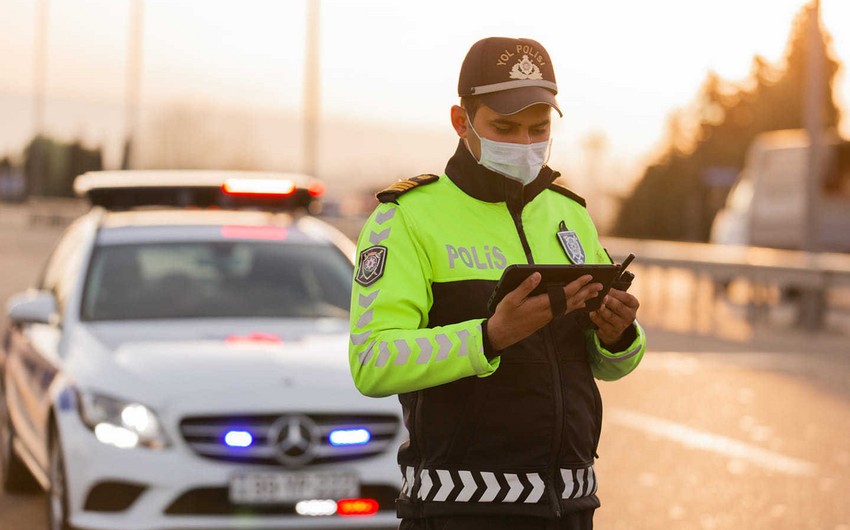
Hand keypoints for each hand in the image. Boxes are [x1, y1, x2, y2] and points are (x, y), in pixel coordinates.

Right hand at [487, 273, 602, 350]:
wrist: (502, 334)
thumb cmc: (506, 315)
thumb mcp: (511, 299)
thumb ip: (525, 287)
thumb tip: (537, 275)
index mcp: (541, 305)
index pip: (564, 293)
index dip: (577, 284)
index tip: (588, 277)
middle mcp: (548, 312)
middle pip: (572, 300)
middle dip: (587, 292)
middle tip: (600, 285)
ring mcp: (548, 317)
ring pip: (570, 307)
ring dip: (583, 299)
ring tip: (595, 294)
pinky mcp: (546, 319)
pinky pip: (565, 311)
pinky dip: (574, 306)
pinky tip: (579, 304)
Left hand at [589, 288, 639, 345]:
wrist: (615, 327)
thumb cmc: (616, 307)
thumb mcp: (620, 299)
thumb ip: (615, 293)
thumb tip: (604, 284)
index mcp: (633, 305)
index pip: (627, 298)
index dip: (616, 293)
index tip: (607, 288)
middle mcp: (630, 316)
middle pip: (618, 307)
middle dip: (609, 301)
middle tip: (601, 296)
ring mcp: (621, 326)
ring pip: (609, 316)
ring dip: (601, 309)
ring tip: (595, 303)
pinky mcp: (611, 333)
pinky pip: (601, 323)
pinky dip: (595, 317)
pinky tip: (591, 312)